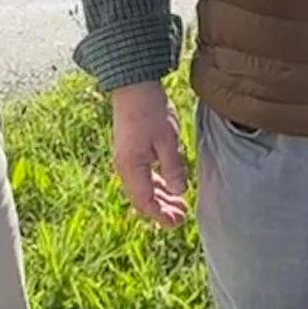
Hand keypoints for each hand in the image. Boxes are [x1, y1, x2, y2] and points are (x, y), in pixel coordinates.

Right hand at [108, 83, 189, 226]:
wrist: (133, 86)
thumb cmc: (151, 112)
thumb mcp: (168, 141)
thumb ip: (173, 168)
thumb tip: (178, 191)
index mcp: (131, 168)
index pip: (146, 202)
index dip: (161, 215)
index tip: (178, 222)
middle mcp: (124, 167)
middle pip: (142, 198)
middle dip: (162, 210)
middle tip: (182, 216)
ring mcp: (125, 159)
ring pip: (142, 187)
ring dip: (160, 197)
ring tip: (179, 203)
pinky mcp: (130, 150)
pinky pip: (142, 175)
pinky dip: (156, 184)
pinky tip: (168, 185)